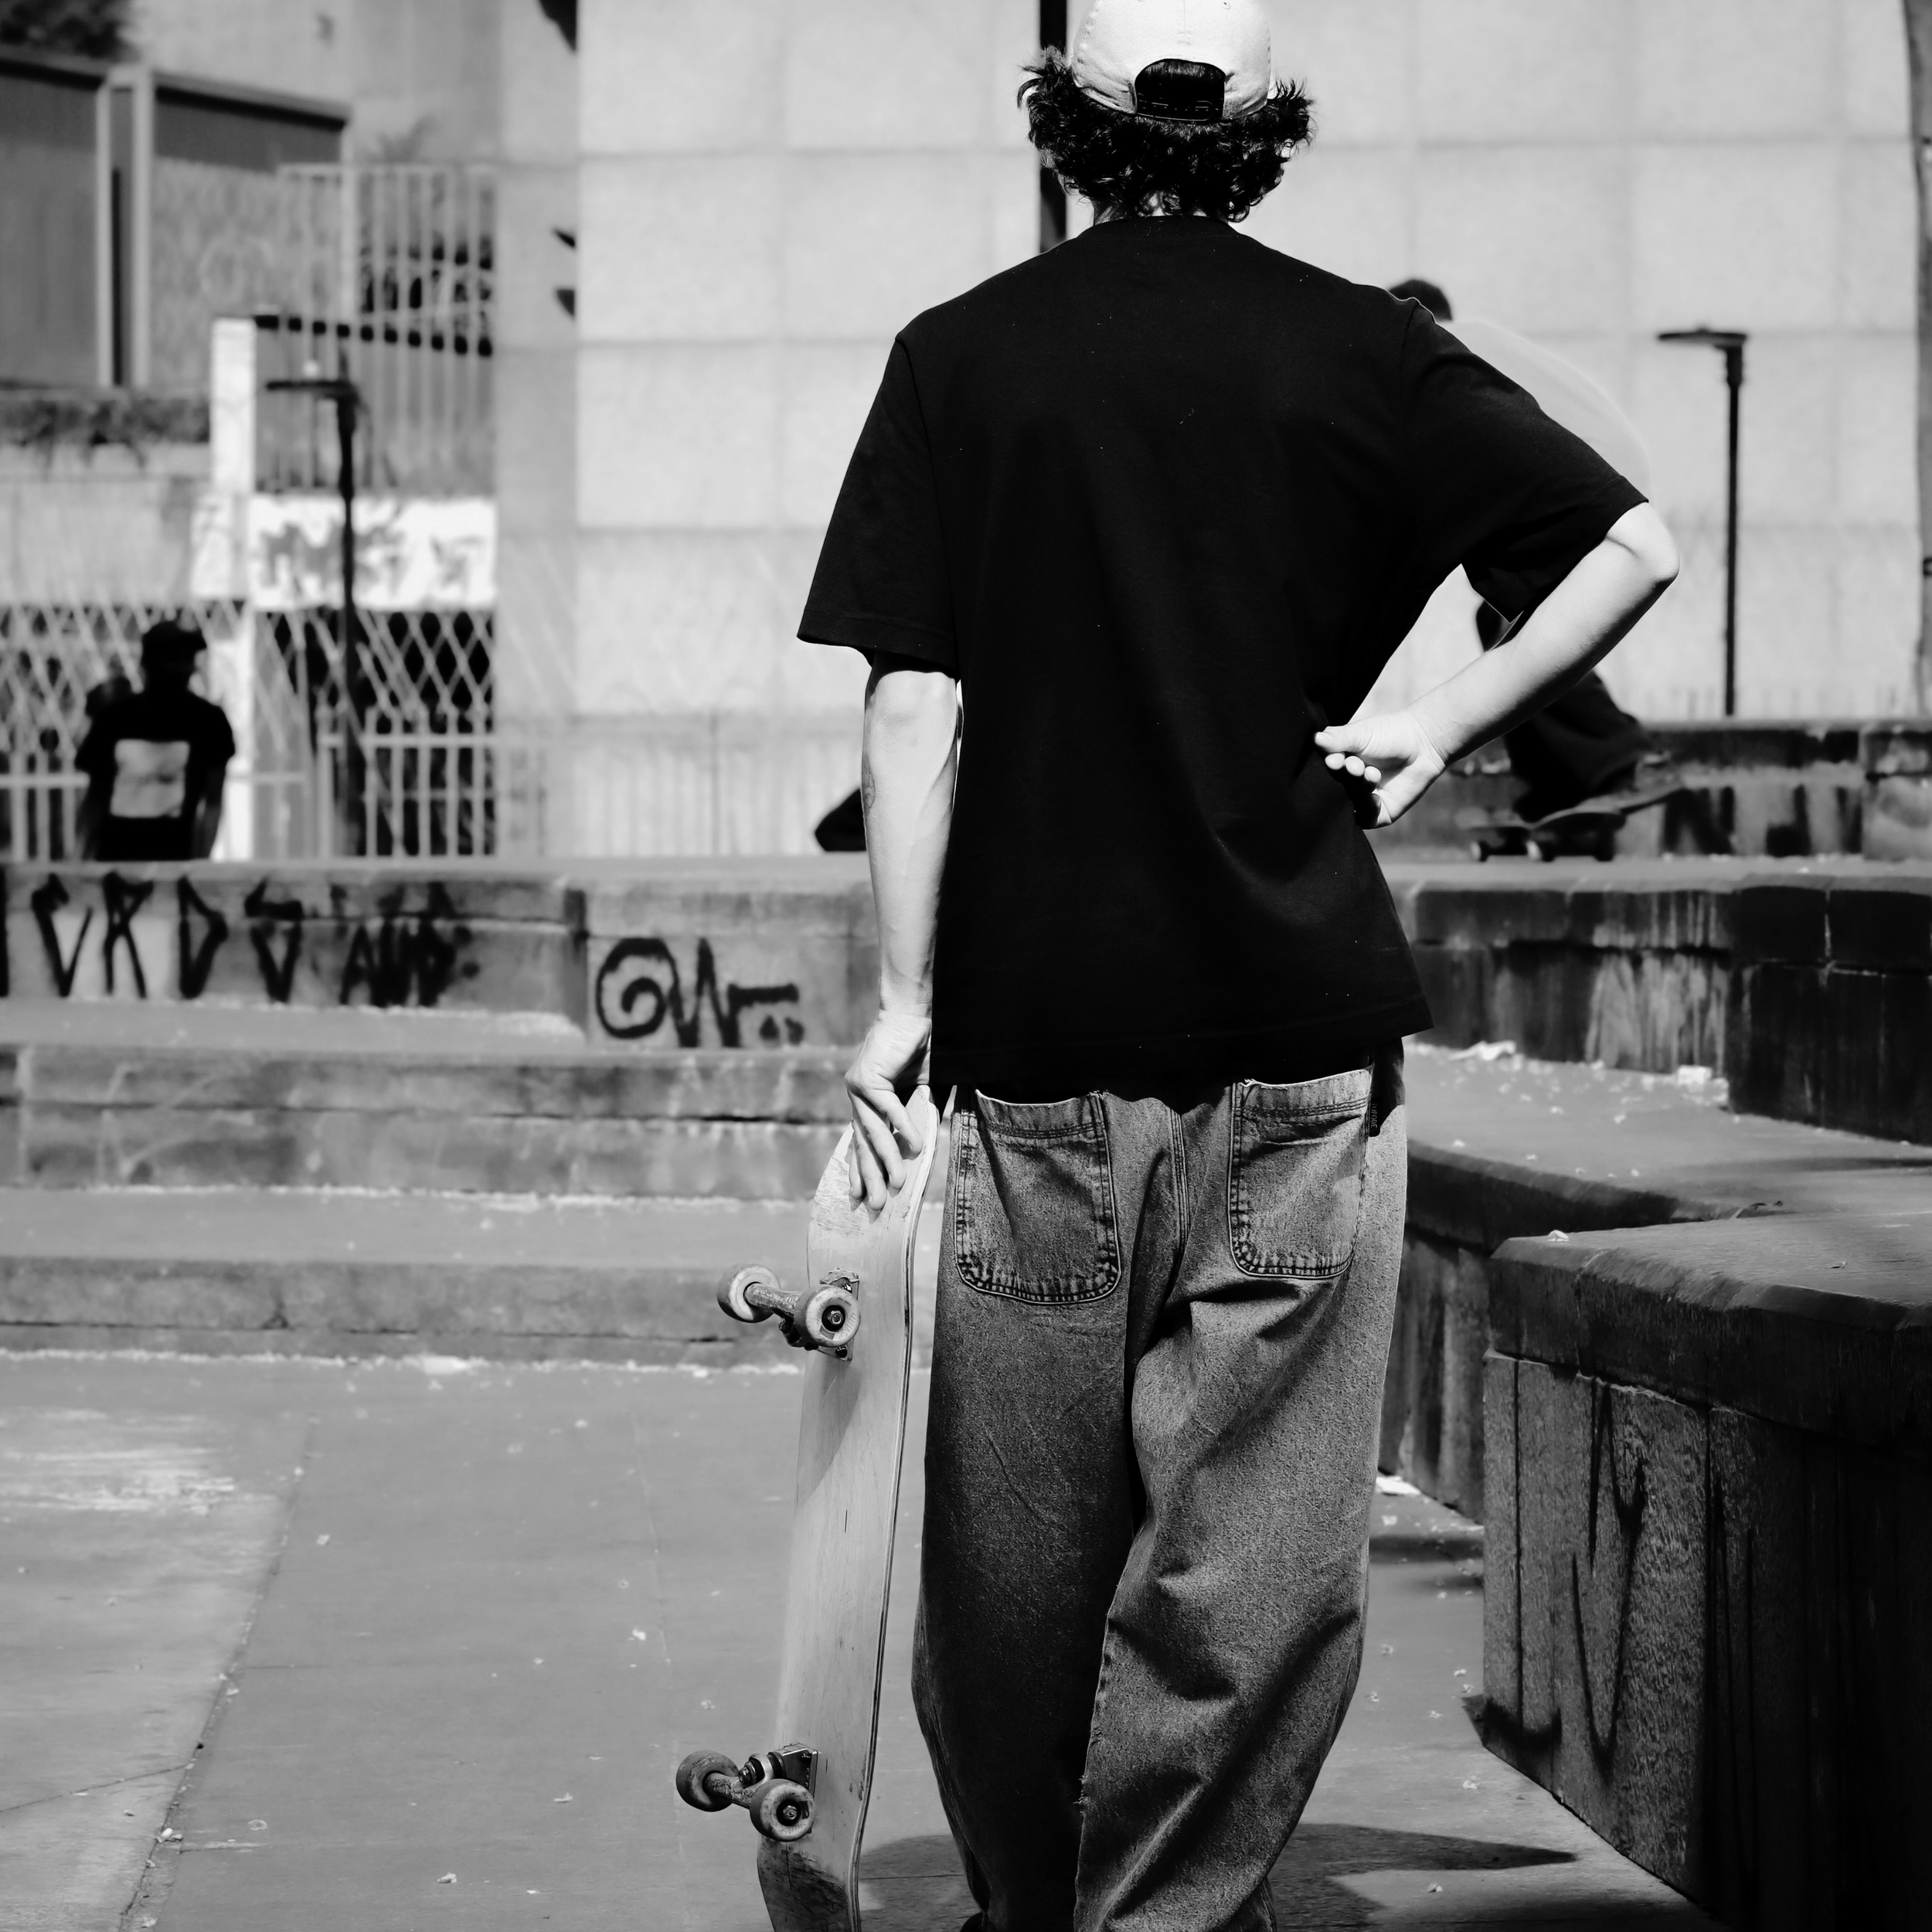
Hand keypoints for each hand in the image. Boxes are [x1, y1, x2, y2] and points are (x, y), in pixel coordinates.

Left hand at [843, 1009, 931, 1210]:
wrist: (914, 1014)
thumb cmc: (921, 1049)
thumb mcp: (924, 1091)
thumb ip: (922, 1116)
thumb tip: (928, 1147)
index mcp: (867, 1102)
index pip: (862, 1142)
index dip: (861, 1170)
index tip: (861, 1197)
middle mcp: (858, 1097)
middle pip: (863, 1144)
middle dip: (871, 1176)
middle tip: (877, 1206)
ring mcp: (859, 1088)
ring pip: (874, 1131)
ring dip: (887, 1159)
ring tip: (898, 1183)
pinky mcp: (868, 1077)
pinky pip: (888, 1108)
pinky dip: (903, 1126)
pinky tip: (916, 1146)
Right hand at [1314, 711, 1448, 827]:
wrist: (1423, 742)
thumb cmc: (1390, 734)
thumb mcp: (1360, 733)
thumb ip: (1338, 738)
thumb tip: (1315, 740)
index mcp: (1339, 766)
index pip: (1324, 772)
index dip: (1329, 768)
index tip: (1335, 760)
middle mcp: (1347, 785)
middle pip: (1334, 790)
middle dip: (1344, 778)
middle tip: (1354, 766)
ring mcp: (1363, 800)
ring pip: (1349, 804)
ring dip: (1358, 789)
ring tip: (1371, 773)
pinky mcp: (1380, 813)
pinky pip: (1366, 819)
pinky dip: (1368, 808)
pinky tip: (1375, 794)